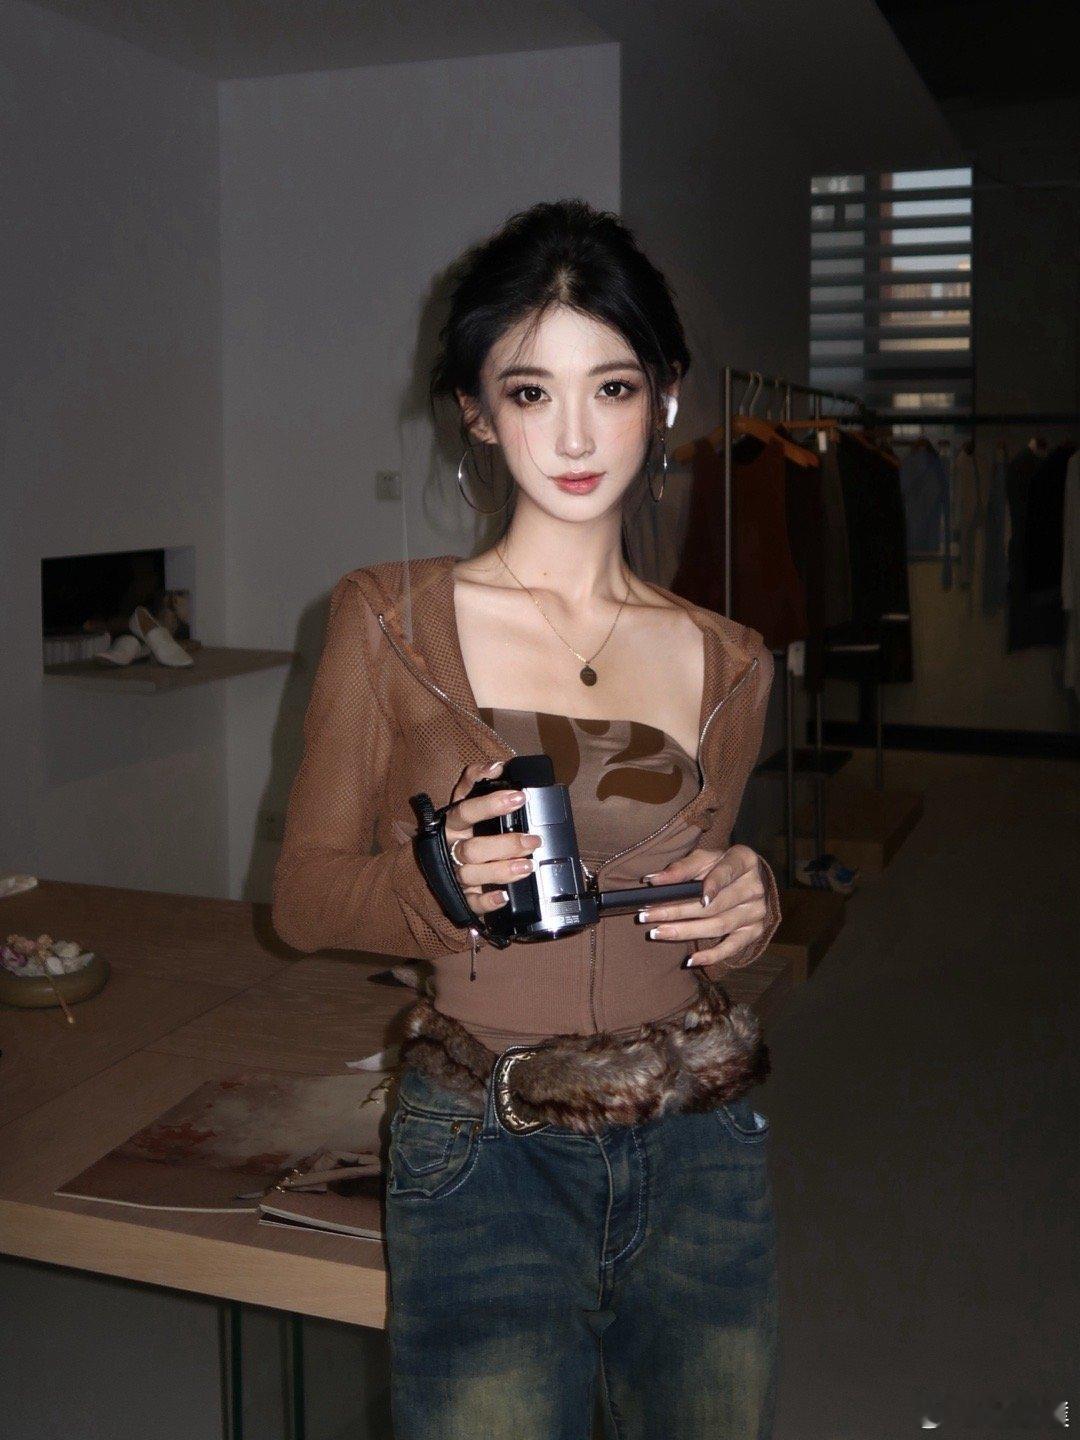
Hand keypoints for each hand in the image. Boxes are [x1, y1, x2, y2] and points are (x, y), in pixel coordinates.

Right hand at [442, 760, 542, 919]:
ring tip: (528, 866)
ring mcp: (454, 875)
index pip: (467, 811)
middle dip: (505, 844)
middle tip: (533, 840)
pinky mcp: (461, 897)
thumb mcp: (461, 801)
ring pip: (473, 875)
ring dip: (501, 871)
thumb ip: (475, 780)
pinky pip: (471, 903)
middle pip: (473, 849)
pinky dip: (487, 901)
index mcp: (452, 824)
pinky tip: (503, 896)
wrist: (426, 866)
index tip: (520, 797)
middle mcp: (451, 849)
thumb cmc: (456, 829)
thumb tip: (497, 765)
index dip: (491, 804)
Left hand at [636, 844, 769, 966]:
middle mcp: (754, 887)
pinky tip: (690, 960)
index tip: (691, 895)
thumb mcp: (703, 859)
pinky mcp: (753, 932)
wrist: (743, 879)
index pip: (727, 872)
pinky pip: (732, 948)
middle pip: (714, 905)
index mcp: (744, 861)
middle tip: (648, 915)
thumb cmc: (718, 866)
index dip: (712, 884)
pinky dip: (711, 956)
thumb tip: (652, 881)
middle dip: (677, 911)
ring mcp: (756, 912)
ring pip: (718, 926)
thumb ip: (680, 868)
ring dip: (685, 932)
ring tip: (657, 932)